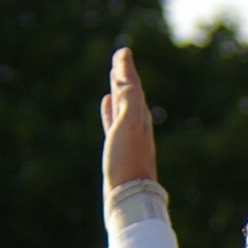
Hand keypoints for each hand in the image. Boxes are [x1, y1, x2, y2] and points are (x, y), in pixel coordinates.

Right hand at [101, 47, 158, 190]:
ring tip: (114, 77)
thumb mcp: (129, 128)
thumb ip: (129, 103)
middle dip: (125, 75)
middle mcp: (137, 126)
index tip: (123, 51)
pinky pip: (114, 121)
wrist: (129, 196)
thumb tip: (126, 81)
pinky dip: (111, 109)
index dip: (127, 69)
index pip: (134, 87)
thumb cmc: (128, 162)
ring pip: (123, 106)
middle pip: (131, 93)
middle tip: (120, 57)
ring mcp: (128, 137)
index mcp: (140, 118)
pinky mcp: (118, 149)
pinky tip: (107, 103)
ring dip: (119, 90)